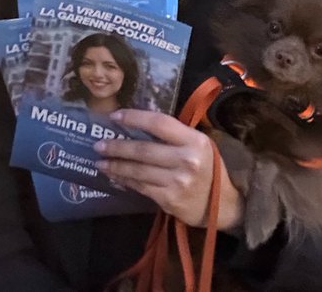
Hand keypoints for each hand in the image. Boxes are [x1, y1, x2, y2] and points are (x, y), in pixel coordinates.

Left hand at [95, 109, 244, 229]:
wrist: (222, 205)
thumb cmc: (208, 169)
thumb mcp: (199, 145)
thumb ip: (175, 136)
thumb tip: (137, 125)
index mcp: (194, 140)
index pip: (159, 123)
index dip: (134, 118)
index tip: (114, 116)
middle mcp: (186, 160)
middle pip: (143, 149)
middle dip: (117, 146)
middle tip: (98, 144)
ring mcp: (177, 182)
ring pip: (138, 170)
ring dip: (115, 165)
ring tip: (100, 161)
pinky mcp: (169, 200)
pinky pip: (140, 187)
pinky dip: (124, 180)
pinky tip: (114, 176)